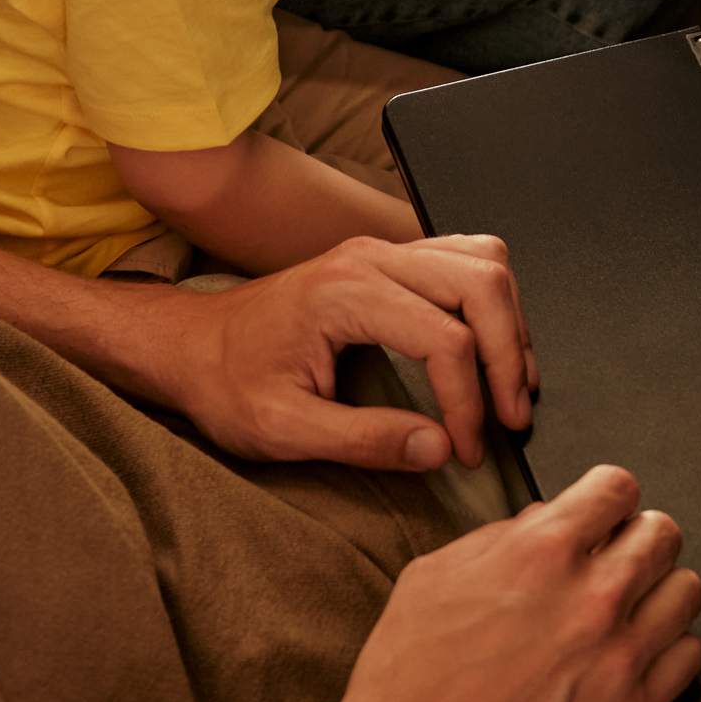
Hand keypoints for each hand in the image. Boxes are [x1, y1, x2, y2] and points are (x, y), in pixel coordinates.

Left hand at [161, 234, 536, 470]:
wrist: (190, 345)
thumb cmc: (226, 381)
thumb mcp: (282, 428)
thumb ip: (364, 441)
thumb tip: (438, 448)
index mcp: (344, 293)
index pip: (444, 339)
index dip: (468, 402)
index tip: (466, 450)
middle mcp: (369, 258)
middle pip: (481, 284)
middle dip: (508, 356)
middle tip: (510, 419)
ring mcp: (380, 251)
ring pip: (483, 262)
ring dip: (508, 324)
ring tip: (509, 387)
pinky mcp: (387, 260)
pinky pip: (463, 260)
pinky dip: (491, 305)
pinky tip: (488, 351)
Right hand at [281, 465, 700, 701]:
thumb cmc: (409, 678)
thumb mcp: (436, 575)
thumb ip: (501, 538)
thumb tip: (544, 522)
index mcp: (540, 553)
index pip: (617, 488)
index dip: (608, 493)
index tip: (605, 505)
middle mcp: (590, 598)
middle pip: (662, 532)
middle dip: (638, 533)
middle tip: (619, 549)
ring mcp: (617, 657)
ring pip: (686, 590)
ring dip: (659, 587)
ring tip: (634, 599)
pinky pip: (690, 657)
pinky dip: (670, 646)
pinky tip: (640, 649)